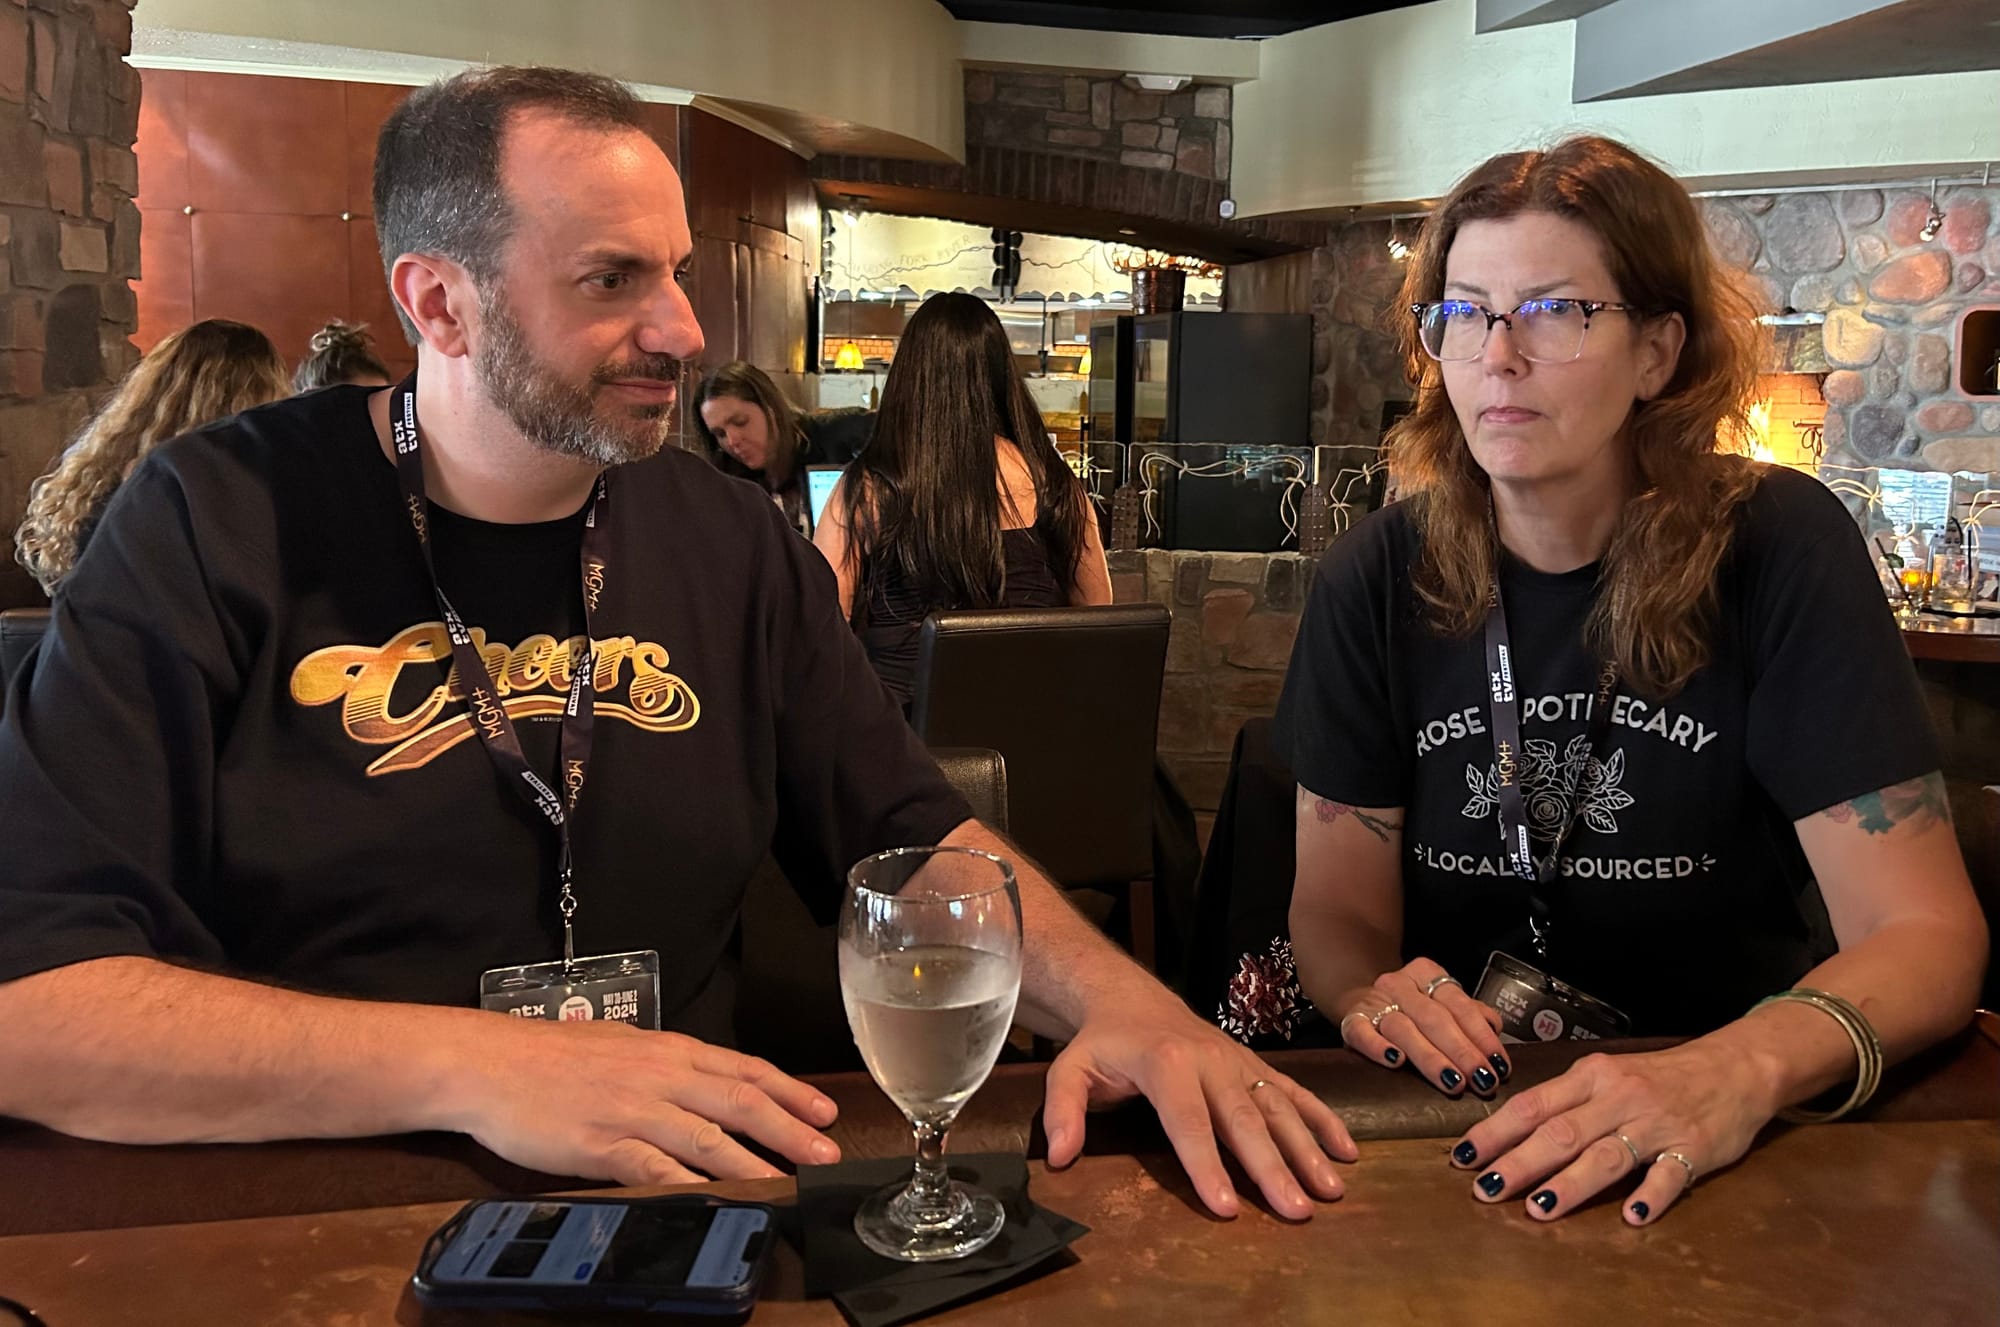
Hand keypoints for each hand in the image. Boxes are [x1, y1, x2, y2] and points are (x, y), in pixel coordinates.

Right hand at [447, 1016, 842, 1185]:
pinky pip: (655, 1168)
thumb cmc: (552, 1056)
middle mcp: (660, 1075)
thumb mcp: (624, 1047)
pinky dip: (689, 1185)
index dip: (791, 1092)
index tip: (825, 1113)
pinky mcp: (602, 1144)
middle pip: (740, 1102)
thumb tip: (709, 1089)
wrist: (490, 1062)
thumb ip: (668, 1068)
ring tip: (787, 1182)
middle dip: (790, 1129)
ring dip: (754, 1163)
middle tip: (826, 1153)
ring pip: (707, 1137)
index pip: (745, 1069)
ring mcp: (633, 1110)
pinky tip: (714, 1201)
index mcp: (669, 1050)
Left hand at [1041, 989, 1357, 1220]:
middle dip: (1271, 1168)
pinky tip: (1345, 1151)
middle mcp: (1210, 1060)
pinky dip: (1322, 1119)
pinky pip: (1294, 1091)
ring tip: (1329, 1191)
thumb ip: (1063, 1110)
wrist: (1132, 997)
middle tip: (1294, 1210)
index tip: (1226, 1206)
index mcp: (1165, 1062)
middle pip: (1243, 1120)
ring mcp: (1238, 1061)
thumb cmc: (1104, 1042)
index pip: (1188, 1122)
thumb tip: (1061, 1157)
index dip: (1207, 1165)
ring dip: (1306, 1149)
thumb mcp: (1070, 1068)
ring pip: (1277, 1107)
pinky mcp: (1254, 1064)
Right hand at [1337, 957, 1510, 1097]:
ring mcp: (1373, 1001)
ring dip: (1431, 1058)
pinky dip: (1378, 1047)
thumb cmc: (1412, 1008)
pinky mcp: (1350, 1020)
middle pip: (1434, 1018)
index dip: (1481, 1036)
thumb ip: (1470, 1014)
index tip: (1499, 1065)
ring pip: (1404, 1029)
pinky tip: (1396, 1062)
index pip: (1459, 1005)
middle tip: (1482, 1080)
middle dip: (1462, 1052)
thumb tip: (1495, 1031)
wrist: (1360, 998)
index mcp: (1426, 974)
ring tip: (1453, 1082)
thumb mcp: (1442, 1002)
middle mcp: (1399, 984)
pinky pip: (1362, 1033)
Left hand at [1448, 1042, 1771, 1224]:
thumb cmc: (1658, 1077)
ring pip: (1607, 1155)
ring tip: (1538, 1209)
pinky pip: (1669, 1175)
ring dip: (1571, 1184)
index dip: (1495, 1133)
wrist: (1734, 1067)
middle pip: (1561, 1132)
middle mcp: (1619, 1098)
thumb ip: (1566, 1100)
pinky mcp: (1694, 1149)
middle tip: (1485, 1190)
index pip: (1532, 1105)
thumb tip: (1509, 1128)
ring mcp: (1656, 1124)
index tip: (1462, 1158)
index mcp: (1591, 1077)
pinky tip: (1632, 1217)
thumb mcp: (1607, 1075)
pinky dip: (1650, 1195)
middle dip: (1520, 1163)